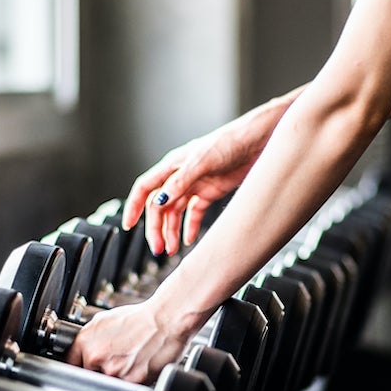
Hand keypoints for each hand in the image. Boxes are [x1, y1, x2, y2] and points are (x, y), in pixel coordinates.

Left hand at [64, 300, 196, 384]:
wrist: (167, 319)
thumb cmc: (141, 318)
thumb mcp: (105, 320)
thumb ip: (88, 339)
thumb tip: (77, 354)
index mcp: (85, 341)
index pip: (69, 365)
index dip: (77, 369)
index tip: (81, 372)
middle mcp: (96, 356)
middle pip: (88, 378)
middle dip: (99, 374)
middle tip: (114, 364)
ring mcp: (114, 370)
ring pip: (107, 385)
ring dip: (116, 380)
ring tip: (129, 364)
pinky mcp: (132, 380)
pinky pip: (126, 390)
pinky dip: (132, 383)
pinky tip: (139, 368)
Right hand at [122, 89, 301, 255]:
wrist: (261, 139)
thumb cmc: (232, 141)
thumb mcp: (203, 161)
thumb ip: (181, 180)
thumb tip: (160, 200)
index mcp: (173, 165)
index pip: (145, 188)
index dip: (134, 207)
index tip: (129, 226)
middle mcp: (181, 175)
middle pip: (160, 206)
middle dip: (156, 228)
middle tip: (159, 249)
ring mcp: (196, 184)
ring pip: (175, 212)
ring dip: (171, 231)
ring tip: (172, 250)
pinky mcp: (211, 191)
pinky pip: (194, 213)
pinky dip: (189, 227)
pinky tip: (188, 240)